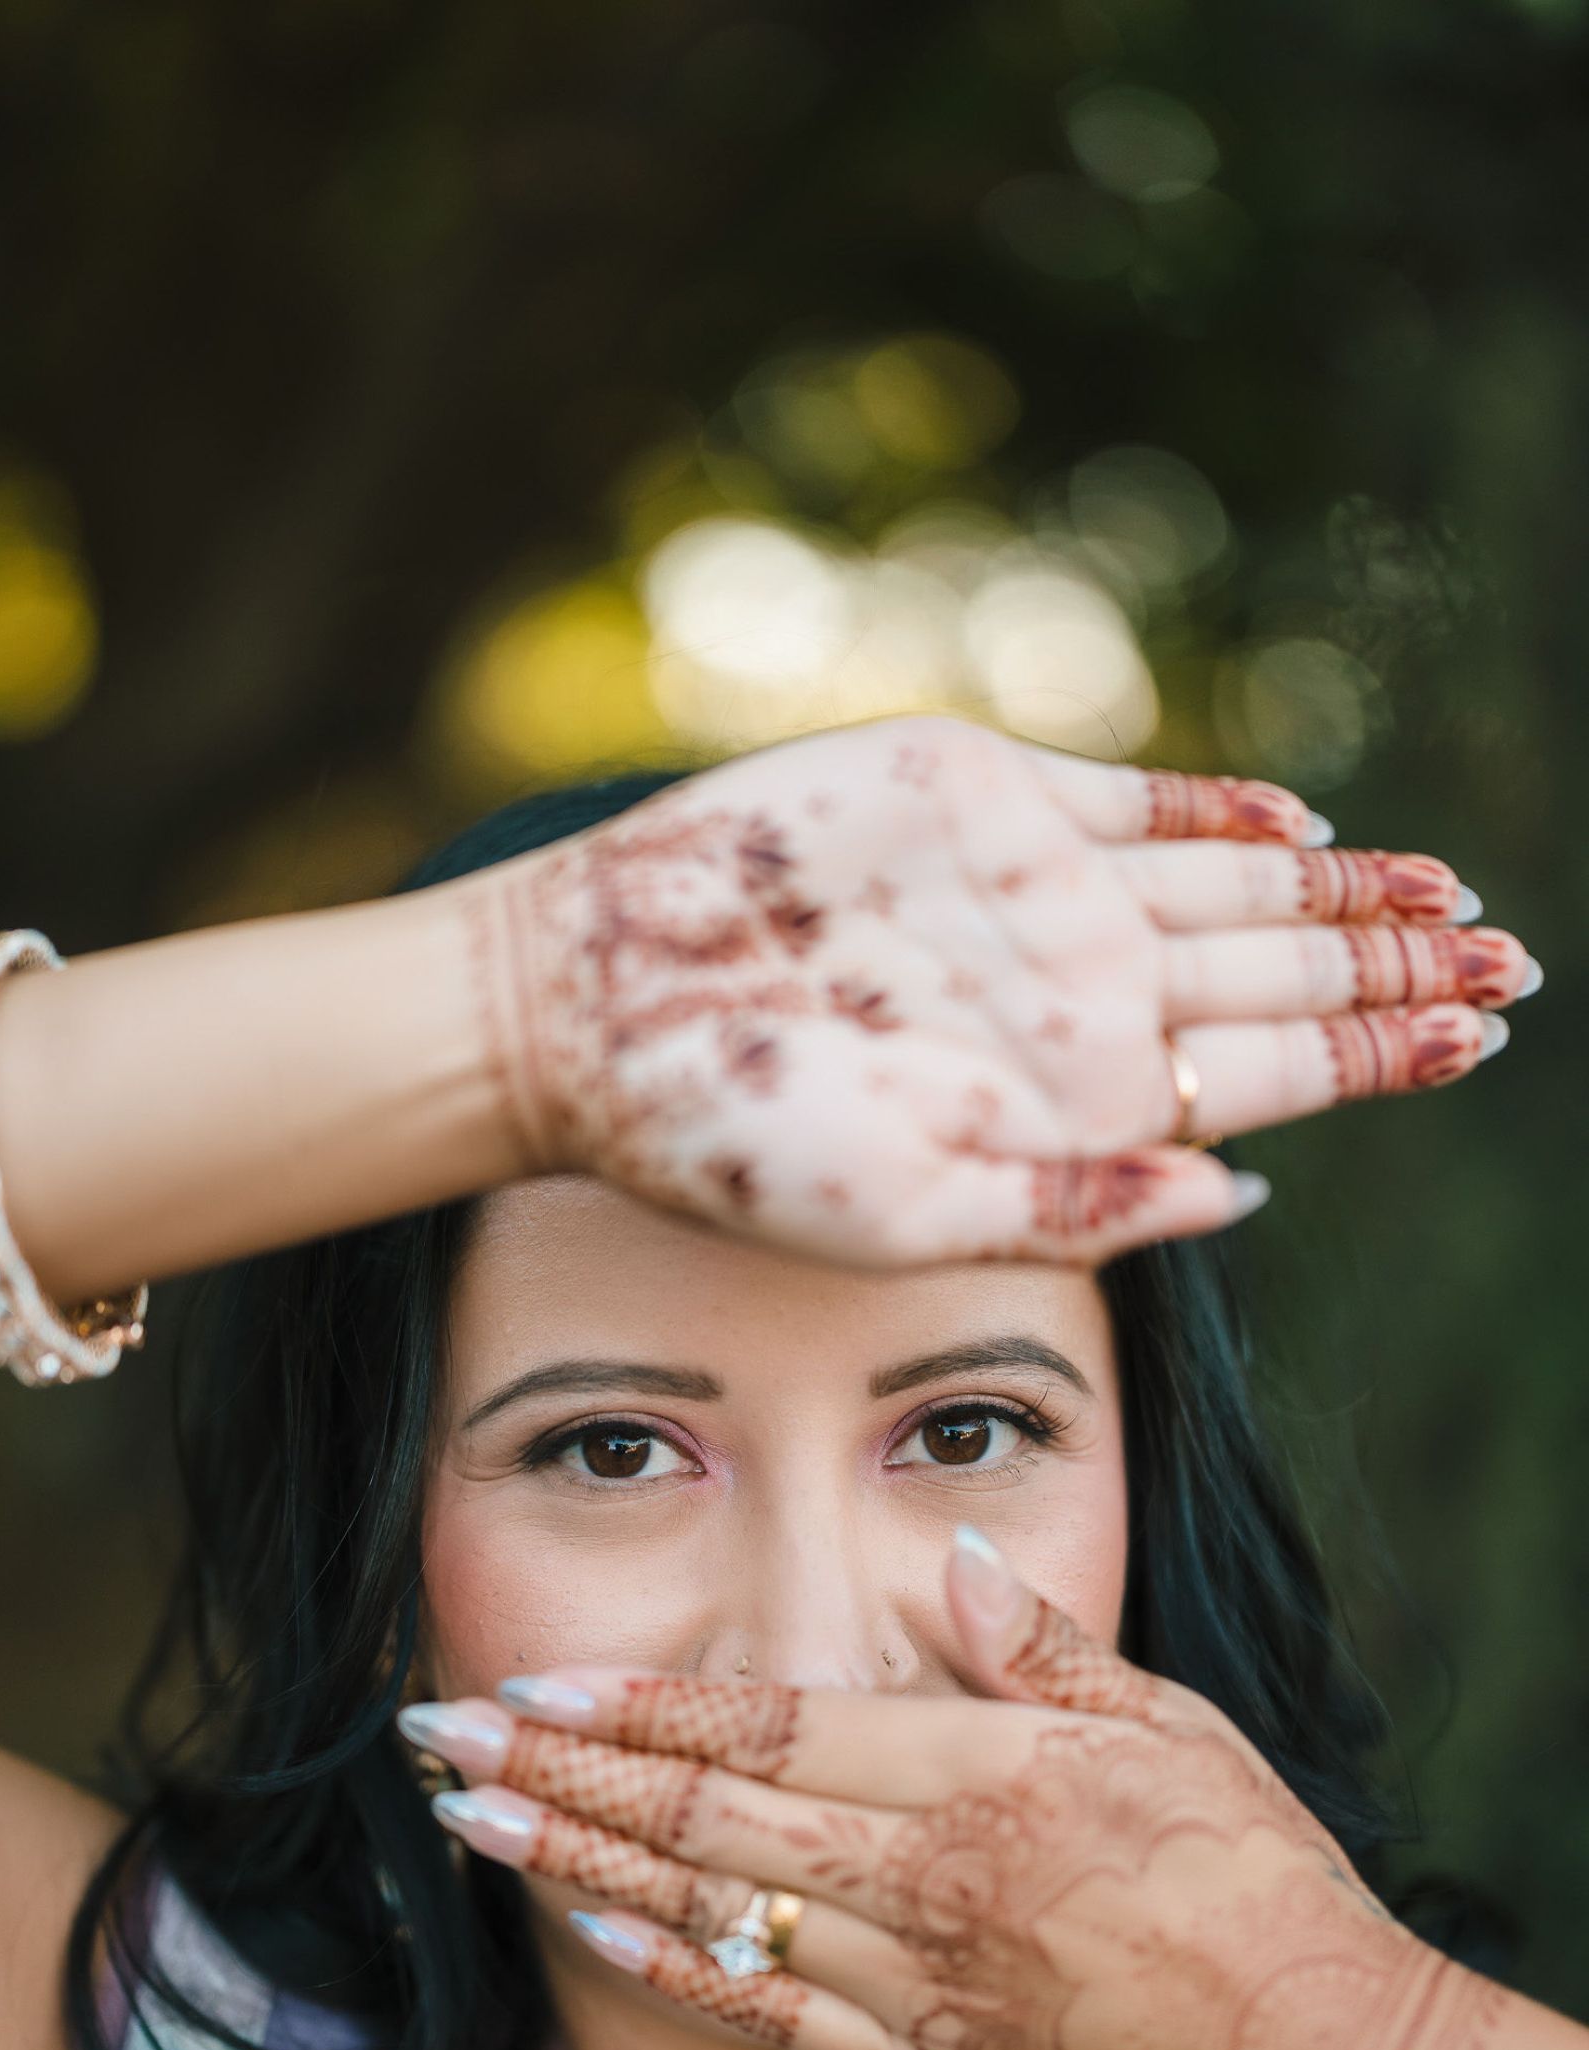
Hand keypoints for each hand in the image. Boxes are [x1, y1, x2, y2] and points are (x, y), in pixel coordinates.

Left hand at [398, 1533, 1505, 2049]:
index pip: (769, 1727)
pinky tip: (585, 1930)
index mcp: (977, 1777)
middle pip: (700, 1817)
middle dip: (559, 1771)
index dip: (638, 1702)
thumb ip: (1043, 1646)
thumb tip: (951, 1551)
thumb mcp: (1171, 1725)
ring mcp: (910, 1983)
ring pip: (704, 1914)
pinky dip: (666, 1973)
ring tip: (470, 1823)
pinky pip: (765, 2017)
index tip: (532, 1680)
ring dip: (575, 1862)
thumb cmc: (1254, 1875)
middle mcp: (920, 1880)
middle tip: (440, 1740)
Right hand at [463, 713, 1531, 1266]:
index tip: (1489, 1034)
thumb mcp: (910, 1213)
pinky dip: (1230, 808)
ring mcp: (1040, 890)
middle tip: (1515, 965)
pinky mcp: (982, 795)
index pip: (1277, 1071)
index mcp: (1078, 1096)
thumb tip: (1246, 1195)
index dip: (1390, 1049)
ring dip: (1351, 889)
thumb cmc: (729, 1136)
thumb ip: (1080, 1204)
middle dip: (1403, 971)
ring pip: (1240, 885)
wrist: (592, 1002)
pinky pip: (1140, 799)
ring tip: (1454, 896)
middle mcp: (1079, 992)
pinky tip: (1310, 819)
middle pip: (1284, 975)